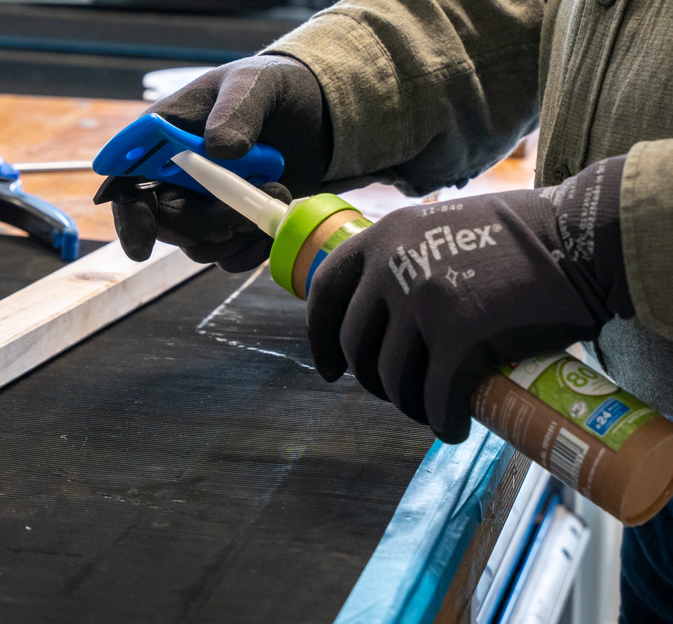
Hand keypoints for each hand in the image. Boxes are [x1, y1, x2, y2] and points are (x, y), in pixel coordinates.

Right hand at [94, 54, 330, 270]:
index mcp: (160, 141)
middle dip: (205, 222)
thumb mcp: (254, 83)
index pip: (126, 184)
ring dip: (237, 231)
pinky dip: (253, 248)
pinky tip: (274, 218)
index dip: (129, 215)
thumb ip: (236, 109)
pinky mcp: (230, 228)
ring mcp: (201, 208)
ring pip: (197, 245)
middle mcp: (172, 179)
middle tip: (246, 203)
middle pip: (163, 224)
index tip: (143, 242)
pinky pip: (228, 258)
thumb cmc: (267, 91)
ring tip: (276, 190)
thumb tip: (220, 149)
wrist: (310, 117)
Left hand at [306, 157, 631, 442]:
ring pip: (392, 377)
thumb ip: (406, 257)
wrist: (580, 236)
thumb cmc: (519, 236)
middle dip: (372, 380)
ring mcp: (423, 302)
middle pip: (356, 345)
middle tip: (399, 393)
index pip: (325, 292)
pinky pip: (435, 396)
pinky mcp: (460, 337)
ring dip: (408, 404)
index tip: (330, 370)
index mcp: (383, 237)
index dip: (319, 338)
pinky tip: (454, 426)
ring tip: (431, 409)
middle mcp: (392, 267)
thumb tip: (383, 313)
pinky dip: (441, 421)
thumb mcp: (440, 226)